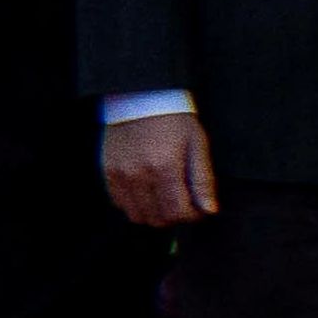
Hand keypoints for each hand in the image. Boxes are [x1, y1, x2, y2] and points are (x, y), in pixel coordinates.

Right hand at [99, 106, 214, 228]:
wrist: (141, 98)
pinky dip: (136, 205)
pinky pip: (121, 204)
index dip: (193, 216)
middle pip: (157, 218)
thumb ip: (203, 179)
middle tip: (185, 203)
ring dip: (155, 214)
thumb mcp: (197, 144)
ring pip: (137, 216)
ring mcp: (120, 176)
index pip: (178, 212)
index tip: (199, 208)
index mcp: (165, 167)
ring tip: (167, 198)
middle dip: (175, 216)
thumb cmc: (174, 119)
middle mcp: (139, 175)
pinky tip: (149, 191)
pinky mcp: (108, 173)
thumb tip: (209, 209)